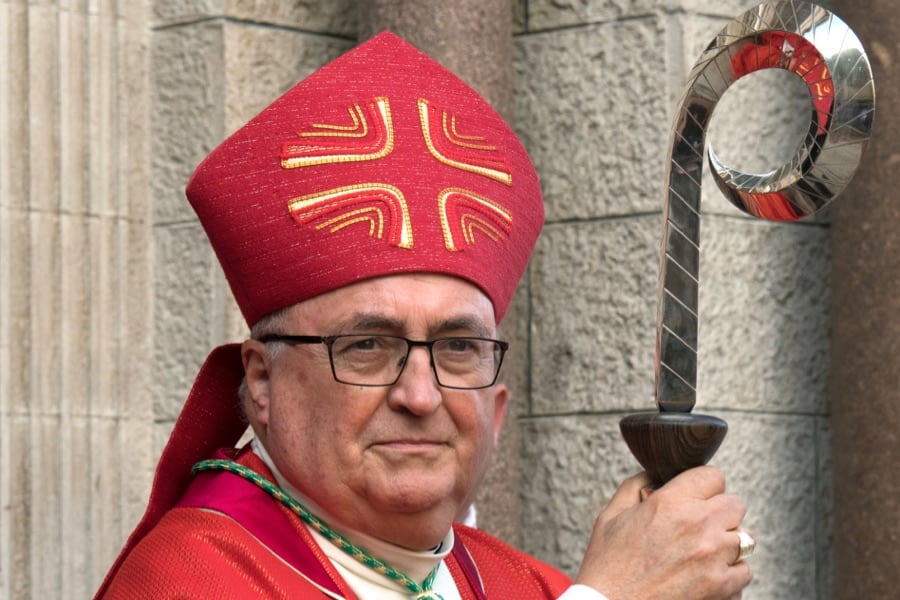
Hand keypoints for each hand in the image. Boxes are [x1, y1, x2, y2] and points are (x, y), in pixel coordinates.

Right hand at [574, 466, 752, 599]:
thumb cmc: (607, 565)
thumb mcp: (611, 515)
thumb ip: (634, 487)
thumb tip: (652, 474)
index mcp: (670, 502)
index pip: (713, 476)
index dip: (705, 486)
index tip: (698, 496)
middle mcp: (697, 524)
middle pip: (735, 504)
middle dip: (720, 512)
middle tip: (701, 524)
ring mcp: (713, 555)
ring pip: (745, 537)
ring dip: (728, 542)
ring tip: (706, 551)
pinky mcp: (721, 585)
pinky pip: (745, 570)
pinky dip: (732, 573)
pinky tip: (710, 573)